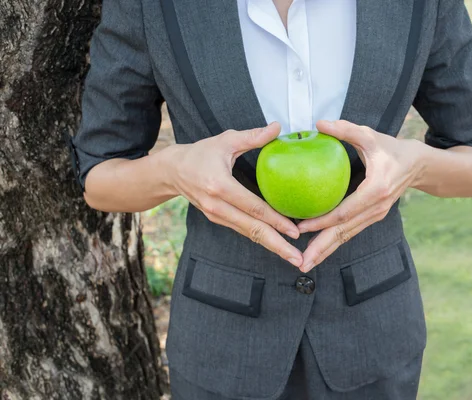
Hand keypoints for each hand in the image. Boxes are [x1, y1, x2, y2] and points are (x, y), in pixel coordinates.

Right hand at [168, 122, 302, 266]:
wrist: (172, 170)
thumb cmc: (200, 153)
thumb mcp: (226, 140)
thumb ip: (253, 136)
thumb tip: (278, 128)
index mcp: (219, 186)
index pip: (253, 207)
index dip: (275, 221)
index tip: (294, 232)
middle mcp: (217, 205)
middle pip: (252, 230)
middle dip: (278, 246)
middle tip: (299, 260)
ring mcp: (216, 215)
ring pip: (248, 234)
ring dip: (272, 246)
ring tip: (292, 256)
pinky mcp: (217, 219)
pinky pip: (243, 230)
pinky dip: (261, 237)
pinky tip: (277, 243)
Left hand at [296, 120, 427, 271]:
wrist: (419, 164)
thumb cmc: (392, 149)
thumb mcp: (370, 136)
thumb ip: (345, 130)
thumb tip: (318, 124)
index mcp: (376, 190)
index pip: (344, 211)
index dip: (322, 222)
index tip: (300, 228)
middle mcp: (376, 208)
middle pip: (344, 232)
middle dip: (321, 249)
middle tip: (300, 263)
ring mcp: (375, 215)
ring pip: (346, 236)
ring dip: (325, 251)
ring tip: (305, 263)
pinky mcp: (372, 217)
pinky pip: (350, 232)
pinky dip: (333, 242)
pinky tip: (318, 249)